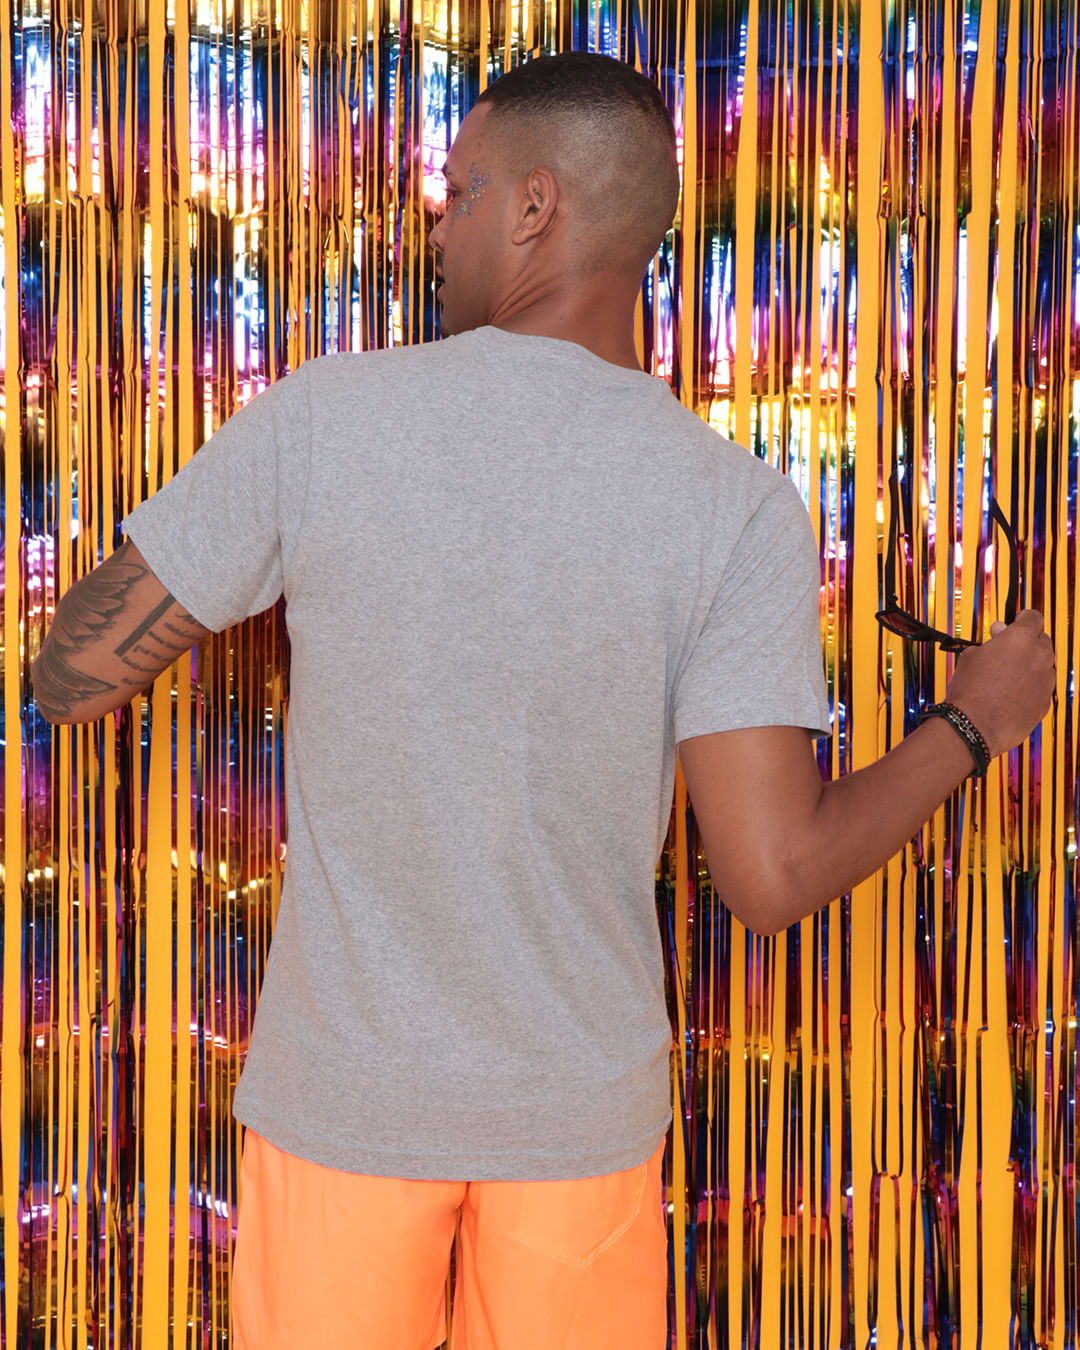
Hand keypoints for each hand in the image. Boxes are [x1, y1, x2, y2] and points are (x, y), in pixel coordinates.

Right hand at [943, 610, 1055, 757]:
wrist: (972, 726)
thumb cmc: (970, 691)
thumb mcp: (971, 655)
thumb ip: (992, 641)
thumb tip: (999, 636)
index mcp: (1021, 638)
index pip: (1033, 617)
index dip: (1022, 619)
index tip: (1016, 623)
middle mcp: (1039, 657)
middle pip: (1042, 641)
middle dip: (1026, 644)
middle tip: (1007, 651)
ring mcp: (1046, 681)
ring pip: (1043, 666)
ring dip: (1029, 667)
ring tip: (1005, 678)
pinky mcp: (1045, 703)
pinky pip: (1040, 689)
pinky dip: (1029, 689)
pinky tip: (1010, 695)